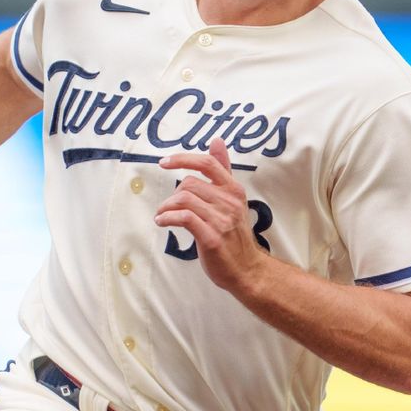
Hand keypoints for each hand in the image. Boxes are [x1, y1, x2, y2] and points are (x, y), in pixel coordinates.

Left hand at [154, 138, 265, 291]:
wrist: (248, 270)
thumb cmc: (235, 235)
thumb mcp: (232, 199)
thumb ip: (223, 170)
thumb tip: (217, 141)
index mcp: (233, 190)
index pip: (208, 163)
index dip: (182, 159)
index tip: (164, 162)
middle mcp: (229, 202)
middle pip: (189, 183)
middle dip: (172, 195)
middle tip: (168, 208)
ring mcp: (221, 220)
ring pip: (184, 199)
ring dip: (166, 207)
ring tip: (162, 216)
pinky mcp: (211, 238)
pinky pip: (184, 218)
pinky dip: (167, 218)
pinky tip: (163, 222)